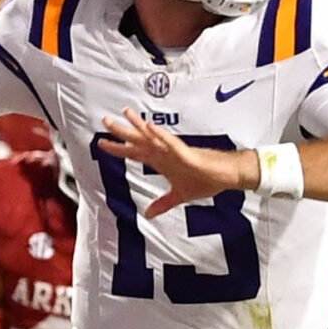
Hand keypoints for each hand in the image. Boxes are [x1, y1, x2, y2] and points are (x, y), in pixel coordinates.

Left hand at [99, 108, 256, 218]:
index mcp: (161, 161)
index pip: (135, 153)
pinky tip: (149, 126)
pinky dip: (159, 135)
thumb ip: (163, 203)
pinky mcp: (186, 153)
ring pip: (152, 136)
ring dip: (138, 126)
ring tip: (125, 114)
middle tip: (105, 122)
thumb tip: (149, 214)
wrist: (225, 176)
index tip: (102, 144)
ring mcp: (174, 151)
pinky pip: (170, 142)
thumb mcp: (179, 196)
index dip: (118, 149)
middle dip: (121, 132)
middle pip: (138, 141)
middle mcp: (164, 153)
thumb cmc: (205, 180)